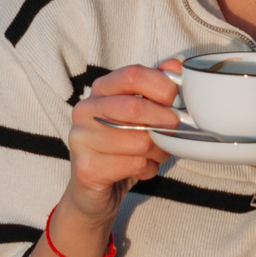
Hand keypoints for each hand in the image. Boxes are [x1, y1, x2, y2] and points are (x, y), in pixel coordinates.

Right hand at [59, 61, 181, 232]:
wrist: (93, 190)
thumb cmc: (123, 147)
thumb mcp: (140, 115)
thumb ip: (155, 88)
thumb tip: (175, 65)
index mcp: (100, 90)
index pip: (132, 74)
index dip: (161, 85)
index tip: (175, 99)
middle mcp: (84, 111)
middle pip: (134, 107)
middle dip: (164, 120)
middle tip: (175, 128)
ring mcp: (81, 139)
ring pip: (139, 141)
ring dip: (158, 151)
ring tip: (155, 154)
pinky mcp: (86, 169)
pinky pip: (134, 164)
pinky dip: (148, 169)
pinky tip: (143, 169)